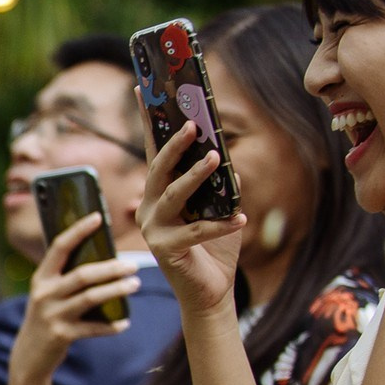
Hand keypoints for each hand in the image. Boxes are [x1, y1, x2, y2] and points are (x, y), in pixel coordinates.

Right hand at [8, 213, 139, 384]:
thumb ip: (67, 277)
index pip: (60, 247)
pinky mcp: (62, 335)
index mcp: (41, 278)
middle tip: (132, 265)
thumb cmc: (48, 316)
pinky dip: (111, 326)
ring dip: (116, 290)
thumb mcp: (49, 293)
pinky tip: (125, 322)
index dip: (79, 231)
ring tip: (135, 284)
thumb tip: (105, 257)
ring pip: (90, 298)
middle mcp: (44, 294)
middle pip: (82, 275)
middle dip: (111, 268)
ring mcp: (52, 315)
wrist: (29, 355)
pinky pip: (93, 328)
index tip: (98, 217)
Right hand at [138, 121, 246, 321]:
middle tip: (192, 124)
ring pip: (172, 195)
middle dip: (174, 145)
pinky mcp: (167, 250)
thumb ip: (225, 187)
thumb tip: (230, 164)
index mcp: (159, 194)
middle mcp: (150, 209)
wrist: (211, 293)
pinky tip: (242, 218)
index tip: (142, 91)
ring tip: (215, 158)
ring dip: (195, 176)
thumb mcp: (223, 209)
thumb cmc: (215, 249)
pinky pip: (196, 231)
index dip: (148, 123)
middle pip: (158, 169)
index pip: (153, 153)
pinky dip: (221, 224)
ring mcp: (154, 230)